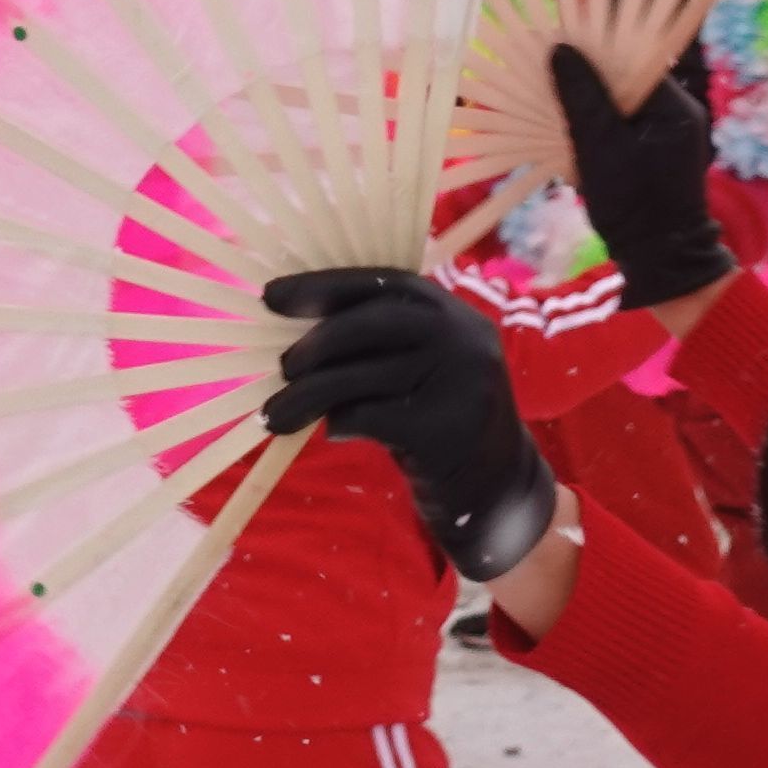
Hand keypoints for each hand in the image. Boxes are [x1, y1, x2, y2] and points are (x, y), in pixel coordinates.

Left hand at [258, 268, 557, 579]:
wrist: (496, 485)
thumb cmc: (438, 417)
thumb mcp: (420, 365)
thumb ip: (378, 342)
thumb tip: (294, 329)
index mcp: (451, 310)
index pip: (382, 282)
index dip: (323, 285)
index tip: (271, 297)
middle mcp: (462, 336)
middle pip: (372, 322)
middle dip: (316, 342)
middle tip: (283, 368)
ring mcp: (460, 381)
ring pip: (363, 375)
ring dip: (309, 394)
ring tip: (278, 414)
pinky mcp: (445, 428)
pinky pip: (371, 416)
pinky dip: (340, 422)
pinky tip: (332, 431)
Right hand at [547, 46, 725, 305]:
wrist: (659, 261)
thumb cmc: (632, 205)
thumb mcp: (600, 147)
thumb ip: (583, 97)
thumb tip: (562, 50)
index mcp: (675, 107)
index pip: (637, 59)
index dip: (600, 48)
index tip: (563, 44)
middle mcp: (679, 114)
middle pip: (630, 77)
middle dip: (591, 73)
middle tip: (552, 69)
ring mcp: (670, 134)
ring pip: (624, 100)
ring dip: (593, 99)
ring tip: (556, 96)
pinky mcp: (657, 152)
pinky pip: (626, 123)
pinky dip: (601, 122)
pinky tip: (573, 127)